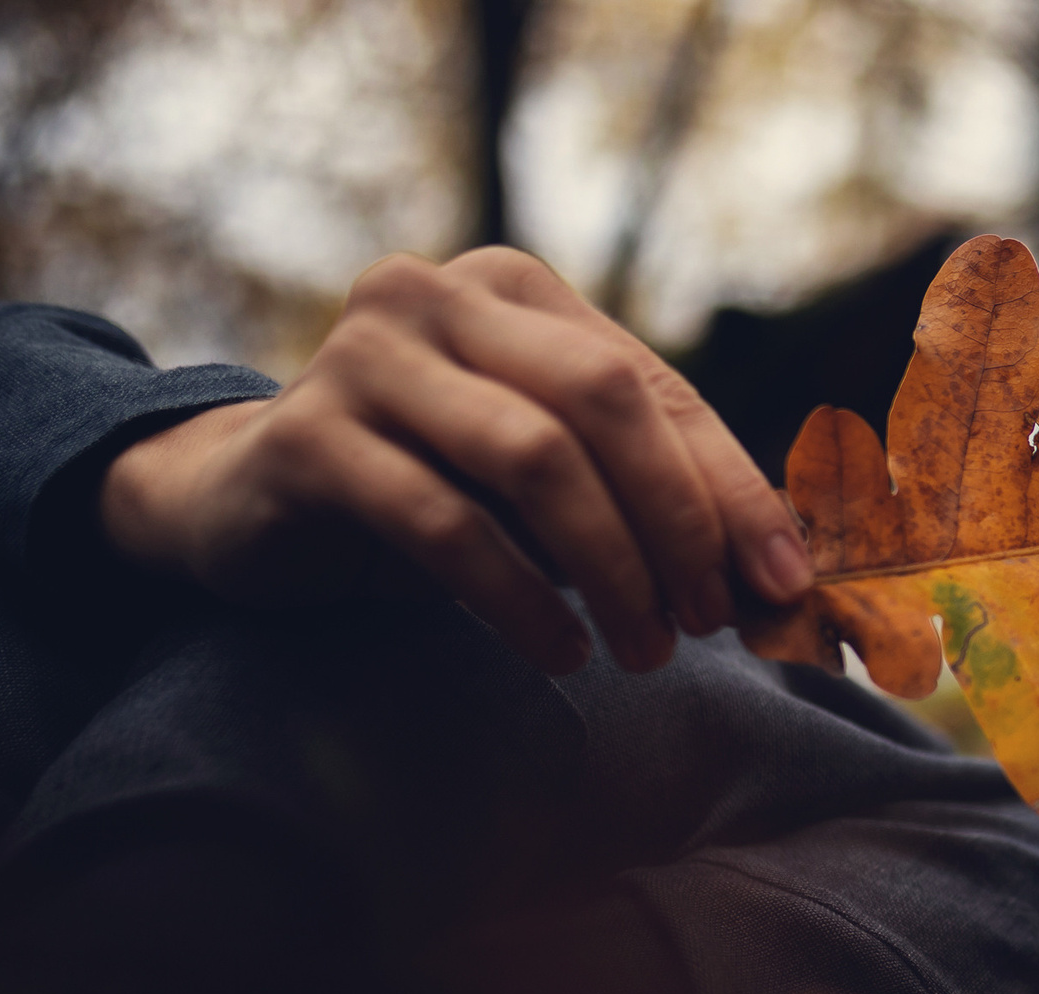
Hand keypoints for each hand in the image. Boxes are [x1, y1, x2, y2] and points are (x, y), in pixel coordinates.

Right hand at [99, 246, 813, 673]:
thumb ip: (648, 507)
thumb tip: (781, 583)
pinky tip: (560, 654)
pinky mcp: (306, 438)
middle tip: (707, 622)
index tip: (788, 582)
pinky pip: (444, 521)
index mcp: (519, 293)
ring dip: (609, 568)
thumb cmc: (435, 493)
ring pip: (533, 457)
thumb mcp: (551, 489)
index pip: (657, 390)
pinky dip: (520, 599)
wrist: (250, 504)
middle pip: (603, 403)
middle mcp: (437, 297)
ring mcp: (364, 358)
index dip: (733, 489)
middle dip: (676, 521)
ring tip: (644, 650)